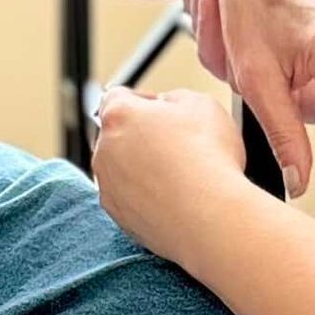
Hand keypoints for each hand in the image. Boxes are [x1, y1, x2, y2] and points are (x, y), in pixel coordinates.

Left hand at [92, 85, 245, 264]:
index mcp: (119, 115)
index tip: (165, 112)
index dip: (145, 101)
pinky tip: (176, 199)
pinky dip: (147, 197)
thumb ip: (176, 98)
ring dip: (144, 168)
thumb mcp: (202, 104)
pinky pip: (130, 199)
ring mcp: (108, 186)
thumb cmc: (208, 158)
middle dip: (143, 136)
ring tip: (181, 176)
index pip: (119, 97)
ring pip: (122, 169)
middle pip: (118, 135)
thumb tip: (169, 107)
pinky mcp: (119, 216)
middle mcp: (104, 150)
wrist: (210, 216)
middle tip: (178, 145)